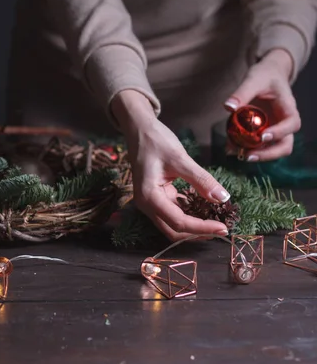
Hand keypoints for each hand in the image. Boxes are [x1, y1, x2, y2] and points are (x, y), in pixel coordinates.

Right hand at [111, 90, 230, 240]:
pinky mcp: (157, 198)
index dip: (201, 228)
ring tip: (217, 221)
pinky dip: (190, 215)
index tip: (224, 228)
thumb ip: (201, 179)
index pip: (178, 222)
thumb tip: (222, 198)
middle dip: (197, 233)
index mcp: (149, 197)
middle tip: (222, 228)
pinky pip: (174, 213)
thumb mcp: (180, 158)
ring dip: (194, 227)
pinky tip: (206, 210)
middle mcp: (147, 205)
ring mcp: (151, 203)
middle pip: (173, 231)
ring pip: (173, 225)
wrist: (139, 130)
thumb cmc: (155, 141)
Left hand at [224, 49, 300, 161]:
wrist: (267, 75)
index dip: (279, 133)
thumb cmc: (265, 76)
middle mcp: (284, 123)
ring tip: (237, 154)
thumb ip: (242, 93)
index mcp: (288, 108)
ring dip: (257, 155)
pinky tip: (230, 149)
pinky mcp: (263, 132)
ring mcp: (275, 129)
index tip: (262, 136)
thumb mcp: (253, 80)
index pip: (292, 124)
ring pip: (272, 149)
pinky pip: (257, 145)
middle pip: (285, 145)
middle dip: (268, 154)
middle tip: (249, 156)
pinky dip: (245, 149)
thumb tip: (228, 107)